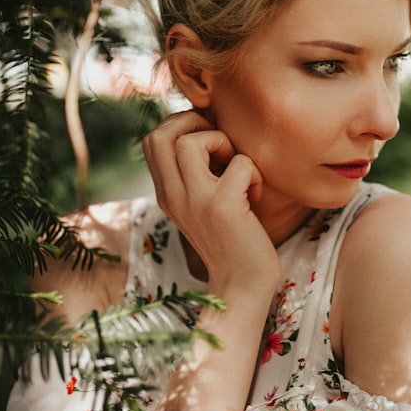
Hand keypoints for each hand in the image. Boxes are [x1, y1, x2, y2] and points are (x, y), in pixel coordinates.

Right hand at [142, 111, 279, 296]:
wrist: (242, 287)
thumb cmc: (233, 241)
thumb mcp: (204, 204)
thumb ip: (198, 175)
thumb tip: (210, 131)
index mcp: (167, 194)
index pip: (152, 139)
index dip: (181, 125)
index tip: (209, 142)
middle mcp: (173, 196)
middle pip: (160, 134)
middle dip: (193, 122)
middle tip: (220, 146)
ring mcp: (195, 202)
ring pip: (189, 142)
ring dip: (221, 142)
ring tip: (236, 168)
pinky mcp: (223, 208)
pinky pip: (238, 163)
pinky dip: (254, 171)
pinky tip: (257, 195)